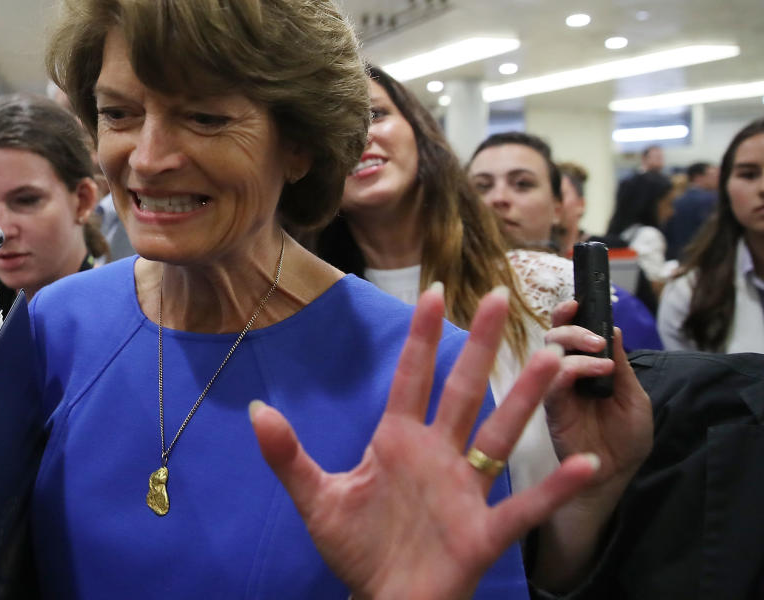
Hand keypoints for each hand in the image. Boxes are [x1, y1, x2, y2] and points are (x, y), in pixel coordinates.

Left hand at [250, 286, 599, 599]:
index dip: (420, 337)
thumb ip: (287, 455)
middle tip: (495, 295)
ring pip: (499, 434)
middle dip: (478, 344)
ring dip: (525, 397)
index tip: (432, 291)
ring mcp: (464, 490)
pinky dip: (554, 487)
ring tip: (552, 357)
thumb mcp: (316, 498)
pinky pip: (523, 507)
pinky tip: (585, 463)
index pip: (411, 378)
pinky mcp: (483, 532)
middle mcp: (438, 455)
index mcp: (398, 441)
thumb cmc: (355, 550)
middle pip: (463, 390)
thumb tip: (256, 410)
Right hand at [530, 300, 653, 590]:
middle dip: (567, 322)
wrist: (616, 477)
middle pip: (552, 336)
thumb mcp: (634, 397)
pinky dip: (574, 368)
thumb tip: (614, 328)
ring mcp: (554, 391)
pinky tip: (597, 371)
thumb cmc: (624, 440)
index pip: (569, 333)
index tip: (579, 300)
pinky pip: (553, 381)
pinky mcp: (550, 409)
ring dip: (571, 341)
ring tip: (598, 347)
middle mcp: (563, 375)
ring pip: (547, 353)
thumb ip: (621, 366)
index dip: (570, 314)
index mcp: (582, 368)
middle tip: (589, 326)